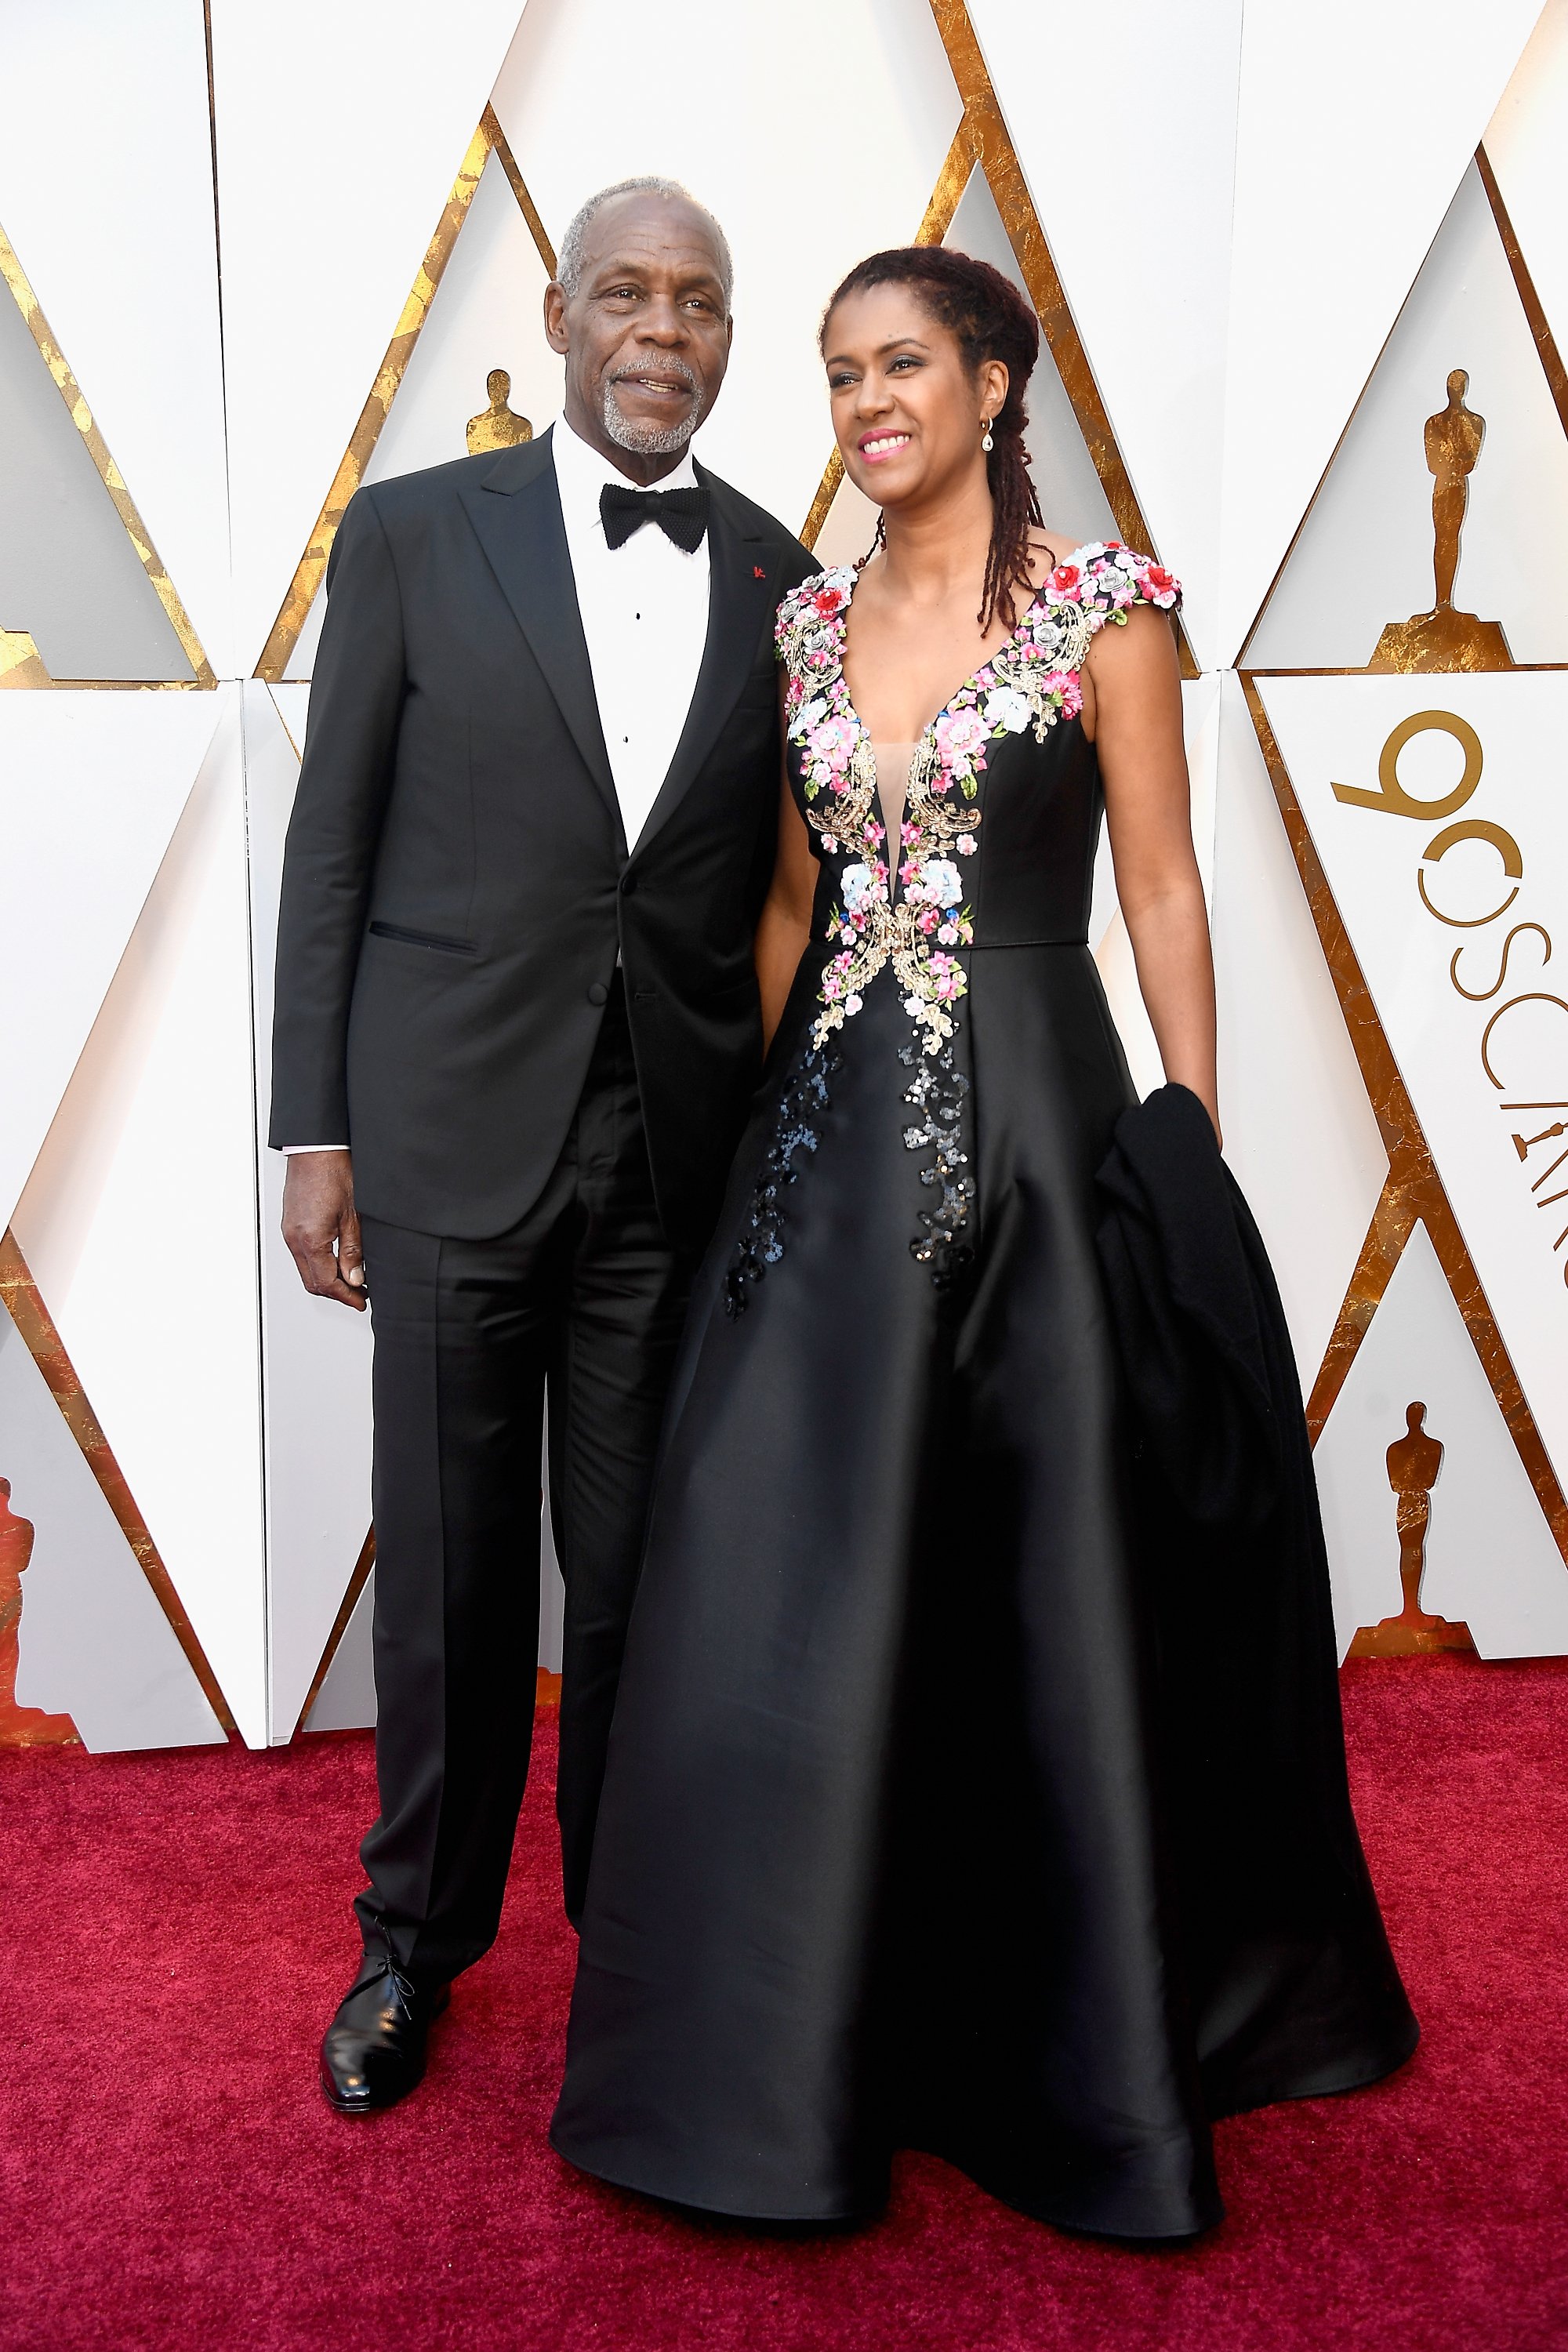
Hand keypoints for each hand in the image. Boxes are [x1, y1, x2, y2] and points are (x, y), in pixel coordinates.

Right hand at [281, 1150, 366, 1309]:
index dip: (345, 1297)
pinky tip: (335, 1259)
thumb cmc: (335, 1171)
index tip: (361, 1301)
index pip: (326, 1283)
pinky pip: (301, 1254)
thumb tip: (354, 1278)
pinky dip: (318, 1264)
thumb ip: (353, 1250)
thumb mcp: (354, 1215)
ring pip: (306, 1269)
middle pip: (312, 1281)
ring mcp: (289, 1231)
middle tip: (359, 1294)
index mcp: (311, 1239)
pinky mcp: (289, 1224)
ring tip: (351, 1278)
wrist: (316, 1147)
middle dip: (336, 1293)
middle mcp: (294, 1238)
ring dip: (327, 1279)